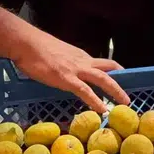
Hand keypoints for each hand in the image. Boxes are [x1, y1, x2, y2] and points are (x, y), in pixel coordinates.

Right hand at [10, 26, 128, 112]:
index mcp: (80, 55)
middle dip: (121, 82)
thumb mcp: (57, 54)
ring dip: (116, 91)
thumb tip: (65, 71)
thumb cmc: (35, 48)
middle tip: (127, 95)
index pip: (101, 63)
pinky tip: (102, 110)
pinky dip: (96, 101)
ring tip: (124, 103)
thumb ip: (65, 62)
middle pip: (109, 69)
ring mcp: (76, 69)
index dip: (113, 71)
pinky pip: (86, 92)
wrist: (26, 43)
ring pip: (103, 79)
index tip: (121, 80)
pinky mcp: (67, 79)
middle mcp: (82, 61)